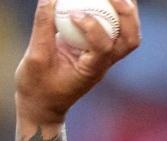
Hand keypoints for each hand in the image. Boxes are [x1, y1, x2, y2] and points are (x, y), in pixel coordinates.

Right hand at [14, 0, 140, 127]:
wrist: (42, 104)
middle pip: (130, 38)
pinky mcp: (98, 47)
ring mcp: (105, 56)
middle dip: (126, 13)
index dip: (93, 26)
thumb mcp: (36, 57)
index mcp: (92, 70)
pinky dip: (112, 11)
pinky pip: (113, 27)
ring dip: (125, 10)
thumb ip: (43, 26)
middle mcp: (105, 63)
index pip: (104, 46)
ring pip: (127, 32)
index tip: (73, 14)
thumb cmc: (38, 87)